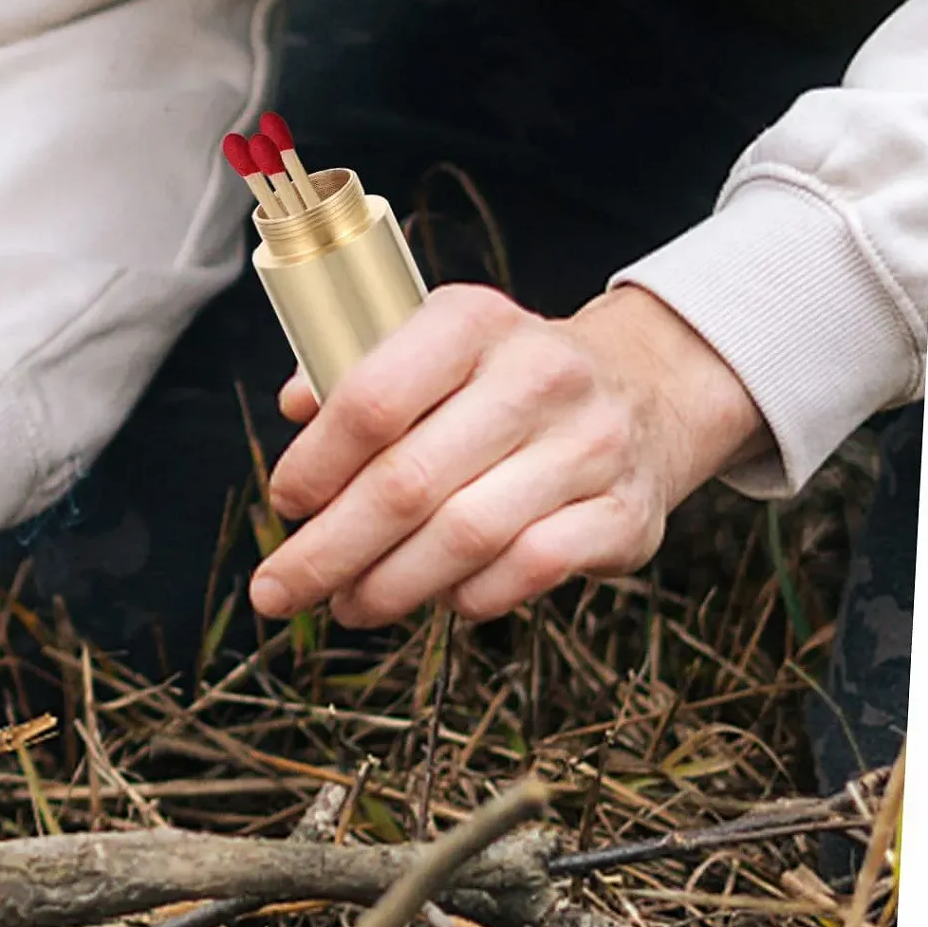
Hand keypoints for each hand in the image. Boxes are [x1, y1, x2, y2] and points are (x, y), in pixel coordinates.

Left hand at [248, 284, 767, 629]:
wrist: (646, 389)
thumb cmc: (505, 377)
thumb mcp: (436, 345)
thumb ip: (357, 369)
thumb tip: (295, 406)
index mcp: (473, 321)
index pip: (372, 398)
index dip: (315, 464)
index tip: (285, 505)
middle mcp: (538, 376)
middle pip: (407, 482)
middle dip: (329, 550)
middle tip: (280, 589)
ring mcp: (590, 446)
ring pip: (464, 537)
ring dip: (388, 587)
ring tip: (345, 605)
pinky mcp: (625, 513)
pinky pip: (527, 572)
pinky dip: (468, 597)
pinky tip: (434, 600)